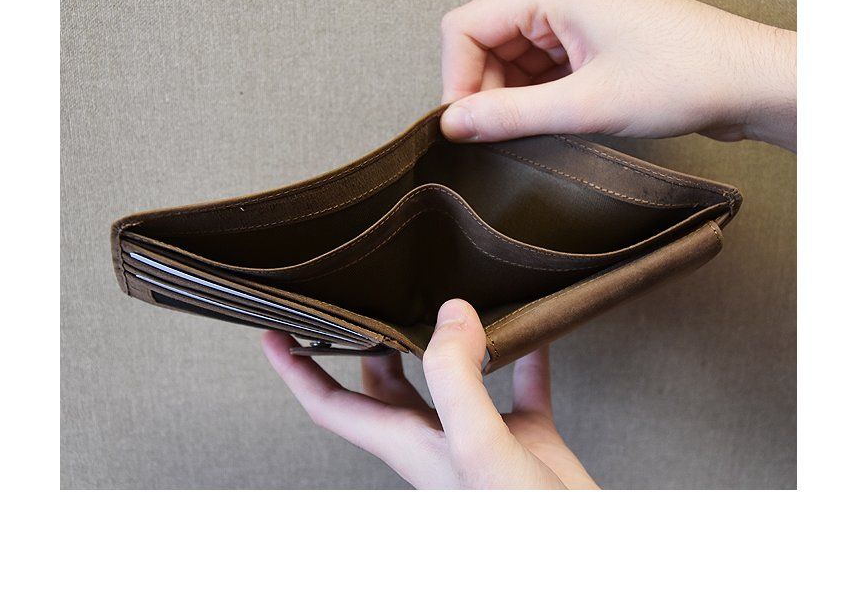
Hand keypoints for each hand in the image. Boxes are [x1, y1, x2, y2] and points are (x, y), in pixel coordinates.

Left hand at [262, 299, 598, 488]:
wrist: (579, 558)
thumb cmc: (519, 519)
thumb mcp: (476, 443)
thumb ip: (455, 376)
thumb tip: (450, 313)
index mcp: (406, 443)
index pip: (331, 404)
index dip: (297, 370)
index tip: (274, 331)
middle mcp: (436, 438)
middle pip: (385, 384)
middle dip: (370, 342)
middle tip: (365, 296)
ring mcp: (481, 439)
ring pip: (450, 380)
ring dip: (445, 343)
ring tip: (441, 298)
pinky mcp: (526, 439)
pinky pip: (520, 386)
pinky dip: (523, 356)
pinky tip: (532, 329)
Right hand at [440, 0, 795, 150]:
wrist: (754, 82)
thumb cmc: (689, 76)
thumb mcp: (586, 105)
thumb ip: (510, 115)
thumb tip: (455, 123)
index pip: (466, 28)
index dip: (456, 81)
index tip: (464, 128)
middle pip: (487, 43)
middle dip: (486, 92)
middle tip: (497, 138)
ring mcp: (579, 15)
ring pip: (514, 58)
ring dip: (514, 98)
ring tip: (536, 133)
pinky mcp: (595, 39)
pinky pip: (543, 66)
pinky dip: (539, 97)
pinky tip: (554, 124)